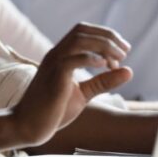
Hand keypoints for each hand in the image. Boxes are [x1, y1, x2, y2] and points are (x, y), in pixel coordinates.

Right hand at [10, 22, 132, 146]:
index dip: (105, 34)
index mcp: (60, 56)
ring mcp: (53, 64)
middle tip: (125, 51)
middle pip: (82, 31)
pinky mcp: (54, 77)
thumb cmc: (53, 110)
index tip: (122, 50)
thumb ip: (103, 82)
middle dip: (107, 37)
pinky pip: (72, 59)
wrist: (28, 125)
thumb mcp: (83, 94)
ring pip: (78, 40)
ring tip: (118, 58)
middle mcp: (55, 55)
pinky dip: (90, 58)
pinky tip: (105, 66)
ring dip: (102, 45)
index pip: (82, 31)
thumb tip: (129, 71)